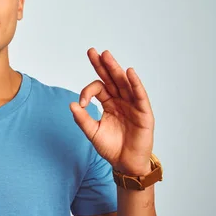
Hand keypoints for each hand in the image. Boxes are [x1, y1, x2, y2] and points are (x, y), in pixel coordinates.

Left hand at [69, 48, 154, 175]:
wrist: (125, 163)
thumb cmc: (111, 148)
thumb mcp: (92, 132)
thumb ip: (82, 119)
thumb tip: (71, 104)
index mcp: (109, 103)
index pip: (98, 88)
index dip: (88, 91)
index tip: (82, 103)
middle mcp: (121, 101)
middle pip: (111, 79)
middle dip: (102, 65)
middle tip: (93, 51)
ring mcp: (133, 105)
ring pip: (124, 83)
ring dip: (116, 69)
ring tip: (107, 56)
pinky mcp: (144, 113)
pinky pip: (140, 96)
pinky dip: (135, 84)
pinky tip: (129, 72)